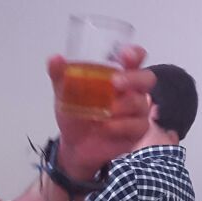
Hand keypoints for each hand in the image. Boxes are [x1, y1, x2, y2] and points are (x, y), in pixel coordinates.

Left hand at [50, 45, 155, 181]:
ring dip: (121, 106)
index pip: (135, 58)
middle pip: (147, 78)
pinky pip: (137, 125)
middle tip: (115, 82)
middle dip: (133, 79)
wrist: (75, 146)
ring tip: (103, 114)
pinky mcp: (138, 130)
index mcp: (118, 75)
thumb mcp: (65, 93)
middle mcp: (132, 90)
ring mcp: (138, 110)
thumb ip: (61, 75)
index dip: (135, 54)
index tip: (126, 54)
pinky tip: (106, 128)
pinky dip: (120, 126)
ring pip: (140, 103)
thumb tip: (55, 59)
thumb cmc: (77, 114)